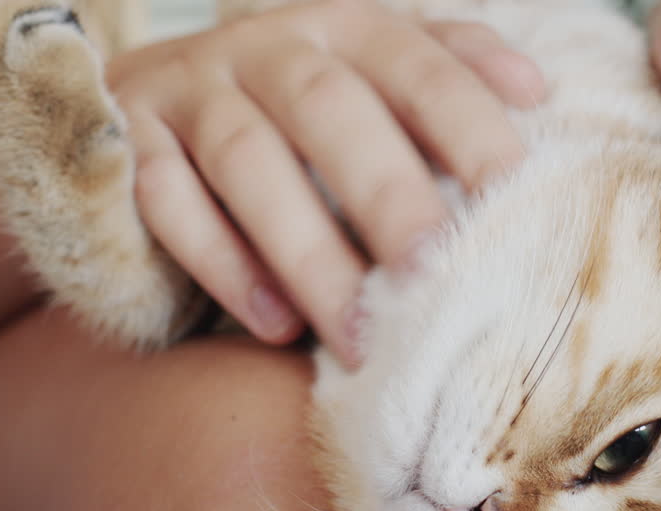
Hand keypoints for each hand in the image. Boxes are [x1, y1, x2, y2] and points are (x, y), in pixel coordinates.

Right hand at [106, 0, 543, 365]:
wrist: (137, 101)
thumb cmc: (284, 106)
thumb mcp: (361, 73)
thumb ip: (439, 74)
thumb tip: (533, 89)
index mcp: (338, 27)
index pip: (412, 63)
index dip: (465, 121)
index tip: (515, 193)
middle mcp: (264, 47)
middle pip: (328, 110)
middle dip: (386, 192)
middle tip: (434, 274)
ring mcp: (188, 90)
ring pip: (245, 161)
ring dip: (308, 251)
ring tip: (360, 331)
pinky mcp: (127, 143)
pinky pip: (167, 201)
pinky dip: (222, 263)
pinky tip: (276, 322)